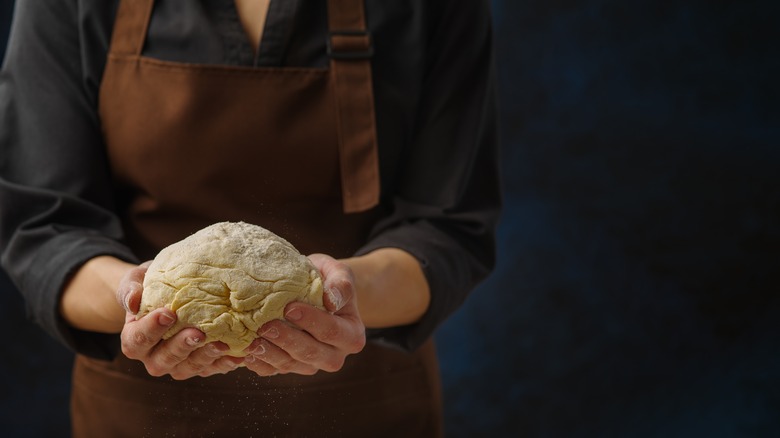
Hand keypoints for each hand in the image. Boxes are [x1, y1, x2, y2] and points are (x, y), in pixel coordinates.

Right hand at [117, 262, 243, 379]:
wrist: (172, 291)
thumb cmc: (152, 284)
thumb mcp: (137, 279)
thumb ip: (132, 288)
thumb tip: (132, 301)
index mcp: (134, 339)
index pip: (137, 341)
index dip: (151, 330)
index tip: (169, 313)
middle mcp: (153, 356)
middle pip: (162, 360)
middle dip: (181, 347)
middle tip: (198, 333)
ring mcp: (176, 364)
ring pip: (187, 368)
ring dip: (205, 358)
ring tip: (222, 344)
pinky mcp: (199, 365)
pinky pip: (210, 369)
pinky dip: (224, 363)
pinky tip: (238, 354)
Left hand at [242, 253, 365, 375]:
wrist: (316, 291)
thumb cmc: (328, 279)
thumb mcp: (339, 273)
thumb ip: (340, 285)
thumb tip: (331, 302)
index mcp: (352, 335)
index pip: (332, 331)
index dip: (311, 322)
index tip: (290, 307)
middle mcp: (335, 355)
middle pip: (312, 354)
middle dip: (287, 341)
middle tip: (266, 326)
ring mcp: (312, 364)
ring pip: (292, 366)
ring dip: (270, 355)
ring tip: (251, 342)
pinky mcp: (292, 367)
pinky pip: (275, 371)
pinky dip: (260, 364)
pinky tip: (246, 354)